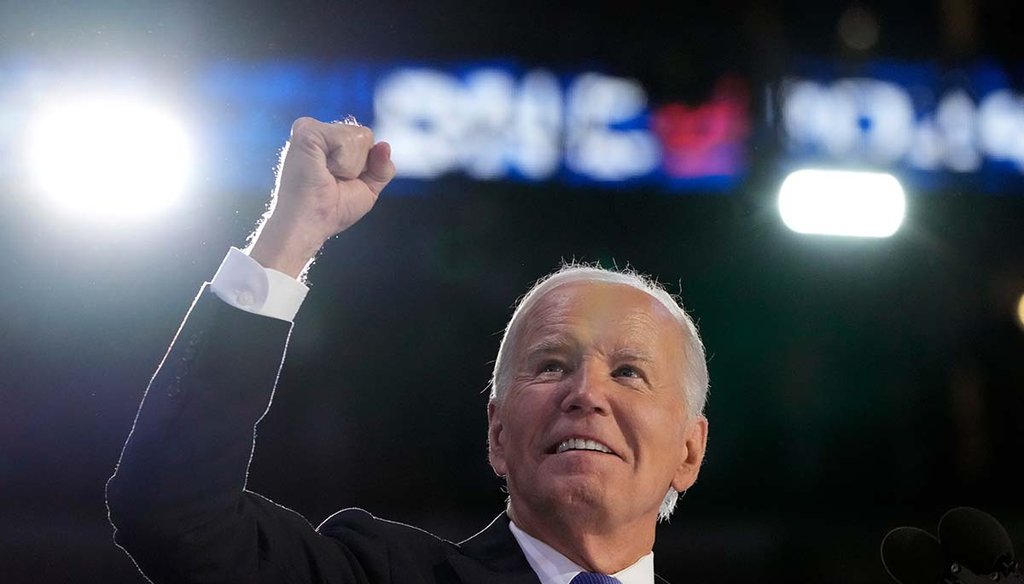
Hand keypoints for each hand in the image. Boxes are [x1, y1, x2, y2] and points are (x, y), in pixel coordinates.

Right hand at [249, 117, 395, 277]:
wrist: (311, 222)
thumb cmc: (331, 210)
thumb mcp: (368, 188)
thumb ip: (382, 167)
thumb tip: (384, 145)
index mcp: (329, 142)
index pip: (366, 139)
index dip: (365, 165)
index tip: (341, 181)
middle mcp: (319, 132)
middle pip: (365, 135)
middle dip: (359, 165)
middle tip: (333, 180)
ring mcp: (310, 128)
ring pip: (359, 137)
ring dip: (349, 166)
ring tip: (326, 177)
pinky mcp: (306, 130)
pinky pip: (345, 139)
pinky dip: (342, 162)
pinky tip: (323, 170)